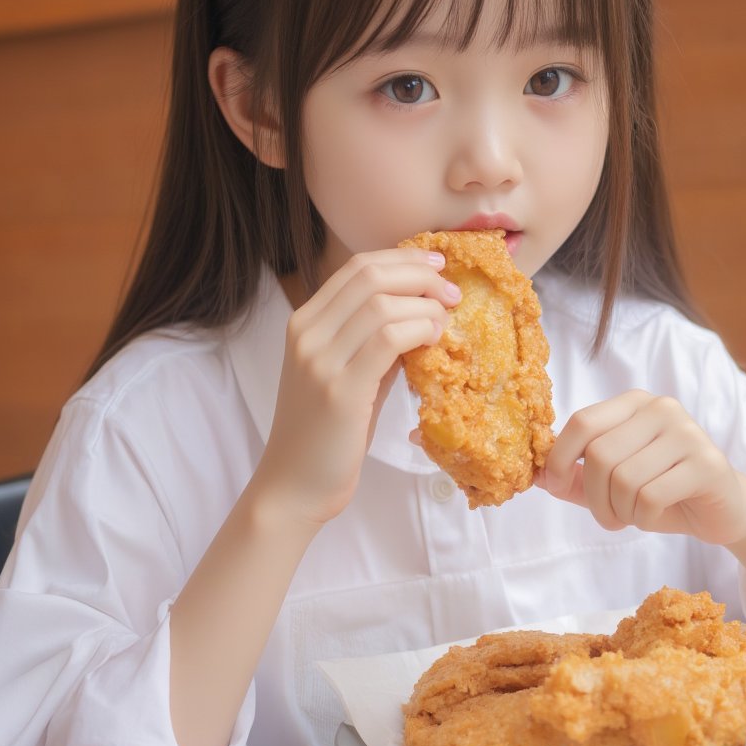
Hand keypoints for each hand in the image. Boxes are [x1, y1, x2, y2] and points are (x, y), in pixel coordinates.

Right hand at [253, 249, 459, 528]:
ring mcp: (319, 359)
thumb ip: (375, 341)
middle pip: (371, 275)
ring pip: (383, 303)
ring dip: (426, 307)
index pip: (356, 267)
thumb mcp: (350, 374)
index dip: (402, 259)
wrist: (294, 486)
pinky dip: (419, 331)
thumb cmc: (326, 434)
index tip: (437, 266)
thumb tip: (421, 313)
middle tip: (452, 293)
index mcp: (304, 323)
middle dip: (420, 276)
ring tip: (446, 324)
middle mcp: (306, 332)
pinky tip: (433, 343)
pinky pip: (388, 338)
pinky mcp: (340, 388)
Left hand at [538, 390, 745, 547]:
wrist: (722, 510)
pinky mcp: (707, 463)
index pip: (581, 422)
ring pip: (624, 479)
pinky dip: (644, 516)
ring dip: (621, 511)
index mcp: (634, 404)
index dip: (559, 458)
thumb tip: (532, 476)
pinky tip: (656, 514)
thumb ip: (572, 478)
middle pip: (600, 456)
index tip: (555, 485)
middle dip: (595, 499)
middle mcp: (661, 408)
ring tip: (634, 515)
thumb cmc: (661, 492)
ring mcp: (687, 433)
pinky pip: (651, 496)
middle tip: (608, 517)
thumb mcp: (609, 484)